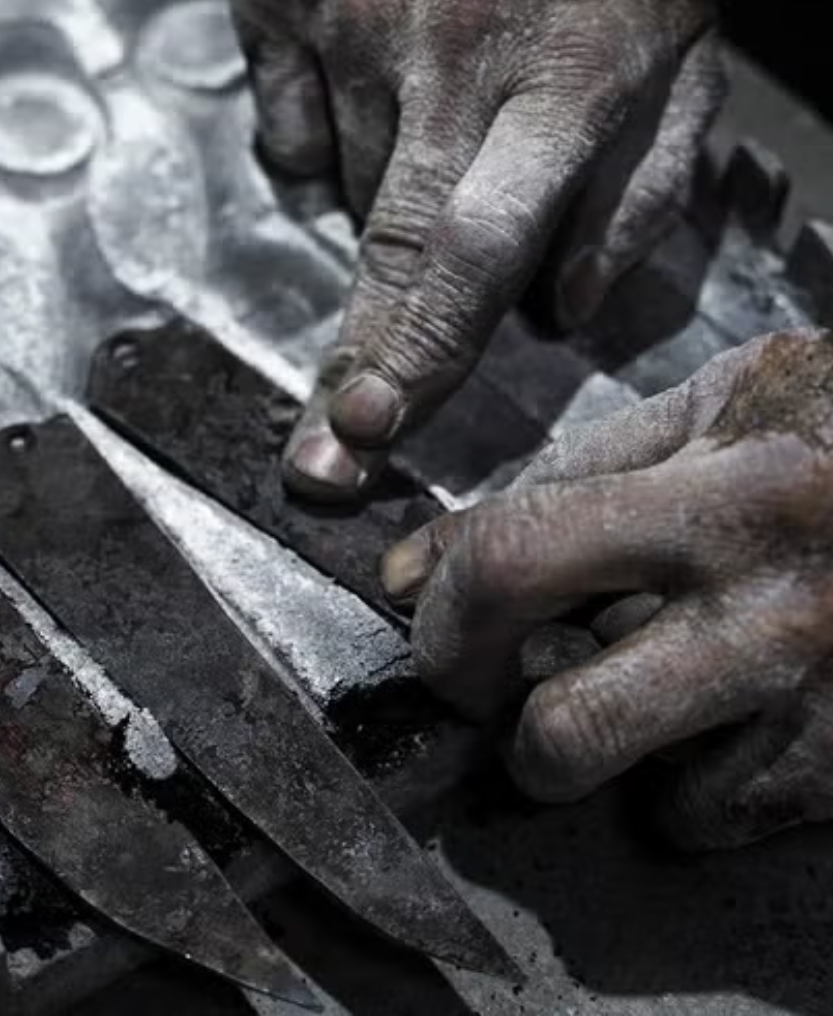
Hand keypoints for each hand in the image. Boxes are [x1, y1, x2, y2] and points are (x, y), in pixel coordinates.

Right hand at [235, 0, 722, 499]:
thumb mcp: (683, 54)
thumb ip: (643, 193)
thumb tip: (564, 311)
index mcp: (571, 57)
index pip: (482, 238)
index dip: (424, 345)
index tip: (373, 423)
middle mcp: (451, 26)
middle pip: (388, 235)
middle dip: (358, 354)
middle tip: (325, 448)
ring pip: (343, 184)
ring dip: (384, 196)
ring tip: (435, 111)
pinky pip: (283, 129)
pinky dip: (324, 141)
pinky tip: (375, 77)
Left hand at [382, 330, 832, 848]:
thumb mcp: (722, 402)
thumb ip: (580, 467)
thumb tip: (427, 557)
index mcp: (728, 486)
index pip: (518, 558)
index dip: (443, 600)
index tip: (425, 605)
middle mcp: (776, 609)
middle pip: (560, 722)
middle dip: (492, 708)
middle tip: (490, 677)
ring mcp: (821, 704)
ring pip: (625, 788)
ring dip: (576, 744)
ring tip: (605, 685)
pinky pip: (701, 816)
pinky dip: (675, 775)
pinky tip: (704, 713)